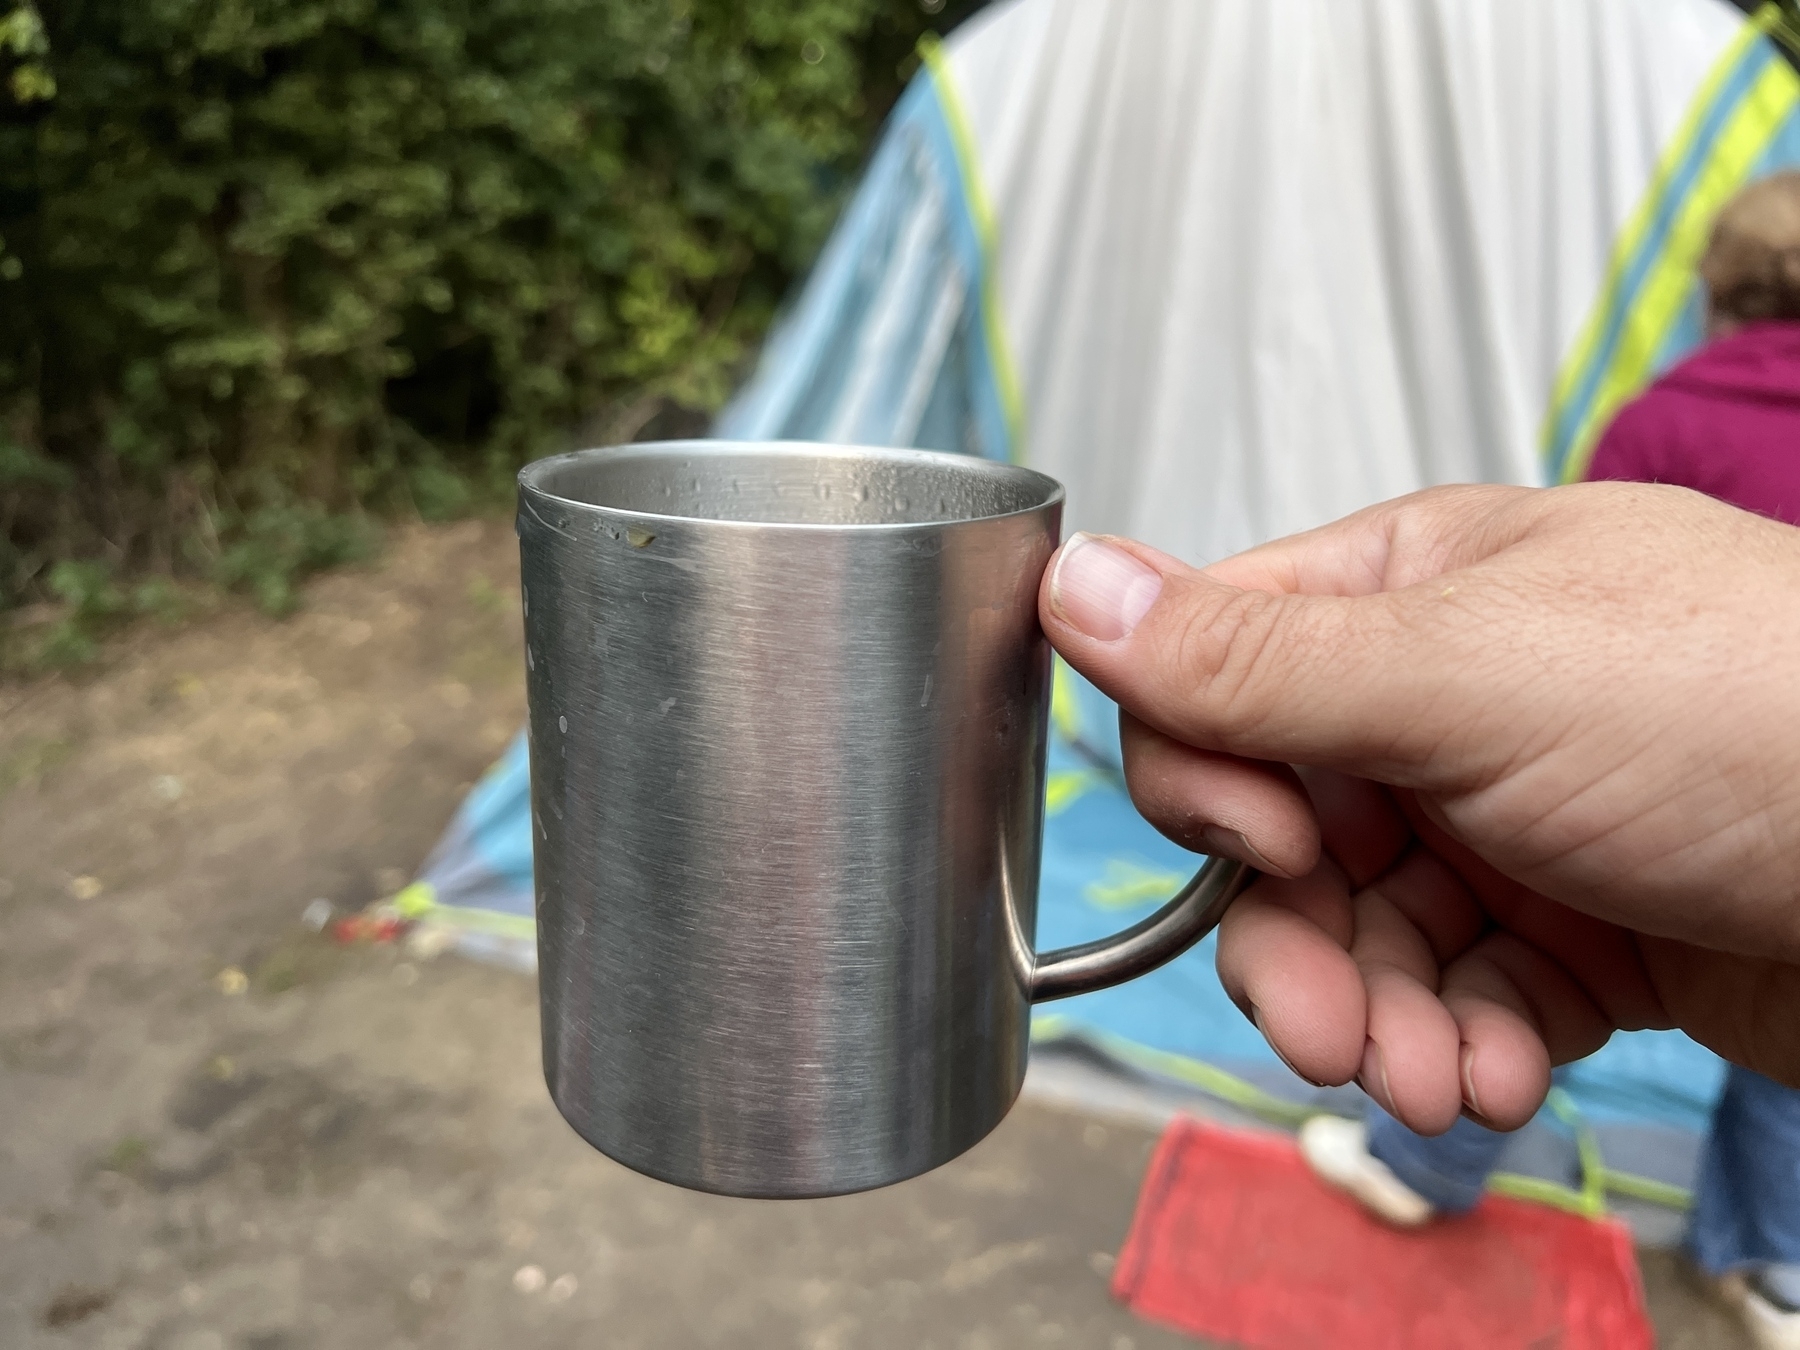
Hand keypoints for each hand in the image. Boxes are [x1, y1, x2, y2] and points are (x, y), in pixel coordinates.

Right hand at [1038, 483, 1799, 1133]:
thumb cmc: (1756, 716)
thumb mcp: (1468, 674)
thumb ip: (1254, 657)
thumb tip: (1073, 582)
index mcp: (1413, 589)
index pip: (1219, 672)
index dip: (1211, 777)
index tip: (1269, 844)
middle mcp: (1449, 696)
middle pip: (1283, 830)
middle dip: (1297, 944)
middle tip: (1329, 1030)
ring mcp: (1513, 815)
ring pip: (1364, 933)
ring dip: (1379, 1018)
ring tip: (1436, 1077)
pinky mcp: (1578, 925)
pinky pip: (1457, 993)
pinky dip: (1462, 1045)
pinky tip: (1503, 1071)